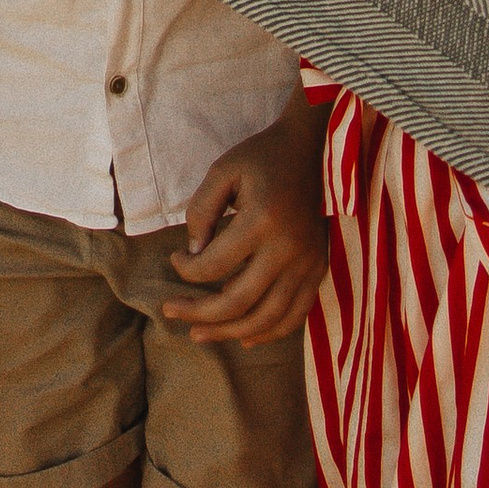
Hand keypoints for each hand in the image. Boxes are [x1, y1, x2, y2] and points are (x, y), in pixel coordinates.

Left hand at [163, 94, 327, 348]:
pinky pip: (294, 316)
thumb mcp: (223, 171)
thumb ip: (202, 210)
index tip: (175, 258)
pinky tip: (244, 337)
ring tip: (198, 335)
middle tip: (170, 311)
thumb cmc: (261, 158)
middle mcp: (288, 248)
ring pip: (266, 319)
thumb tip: (193, 252)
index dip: (186, 269)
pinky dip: (268, 333)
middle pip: (238, 302)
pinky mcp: (318, 270)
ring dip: (228, 333)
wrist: (311, 150)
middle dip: (198, 313)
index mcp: (262, 219)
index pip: (214, 265)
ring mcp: (307, 263)